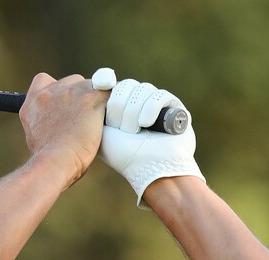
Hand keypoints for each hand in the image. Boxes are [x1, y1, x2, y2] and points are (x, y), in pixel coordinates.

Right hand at [19, 72, 109, 189]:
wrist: (55, 162)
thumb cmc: (49, 159)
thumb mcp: (36, 136)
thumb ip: (44, 121)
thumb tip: (57, 122)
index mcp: (32, 103)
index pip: (43, 80)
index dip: (57, 88)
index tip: (63, 100)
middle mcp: (48, 94)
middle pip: (71, 81)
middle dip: (79, 95)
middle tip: (83, 117)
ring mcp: (69, 93)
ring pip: (90, 85)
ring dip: (94, 100)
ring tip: (95, 122)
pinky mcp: (89, 98)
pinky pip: (108, 91)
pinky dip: (110, 102)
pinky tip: (110, 116)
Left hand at [98, 79, 204, 206]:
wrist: (150, 168)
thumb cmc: (123, 154)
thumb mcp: (100, 131)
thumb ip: (94, 108)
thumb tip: (96, 82)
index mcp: (120, 107)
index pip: (112, 86)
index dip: (111, 97)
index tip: (110, 116)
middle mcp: (137, 103)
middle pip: (126, 85)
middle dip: (121, 109)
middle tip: (124, 130)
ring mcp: (155, 103)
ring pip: (142, 89)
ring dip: (135, 112)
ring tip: (137, 131)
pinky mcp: (173, 106)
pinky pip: (159, 95)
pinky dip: (150, 108)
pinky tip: (147, 124)